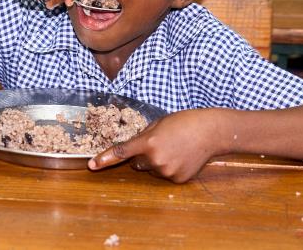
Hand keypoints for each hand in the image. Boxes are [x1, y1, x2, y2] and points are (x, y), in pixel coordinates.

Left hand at [88, 109, 221, 182]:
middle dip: (142, 156)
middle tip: (159, 144)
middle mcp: (155, 159)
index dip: (104, 159)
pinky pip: (164, 176)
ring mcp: (167, 171)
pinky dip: (169, 168)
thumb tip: (131, 149)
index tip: (92, 166)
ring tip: (173, 149)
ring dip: (156, 162)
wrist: (210, 132)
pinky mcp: (177, 179)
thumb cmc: (183, 122)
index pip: (121, 152)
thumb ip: (142, 137)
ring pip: (151, 170)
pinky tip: (181, 157)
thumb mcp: (157, 124)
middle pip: (137, 164)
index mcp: (148, 142)